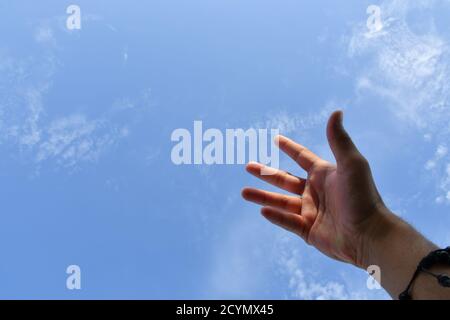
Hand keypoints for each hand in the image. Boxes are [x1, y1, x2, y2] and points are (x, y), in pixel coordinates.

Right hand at [242, 111, 387, 267]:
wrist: (370, 235)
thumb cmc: (363, 197)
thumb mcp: (351, 164)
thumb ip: (339, 139)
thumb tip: (337, 111)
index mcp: (324, 175)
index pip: (302, 157)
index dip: (289, 148)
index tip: (276, 139)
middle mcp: (315, 192)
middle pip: (284, 180)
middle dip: (265, 173)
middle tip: (248, 166)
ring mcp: (311, 212)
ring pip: (281, 202)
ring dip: (262, 196)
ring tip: (243, 192)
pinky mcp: (309, 231)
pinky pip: (287, 222)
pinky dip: (275, 216)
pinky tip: (262, 210)